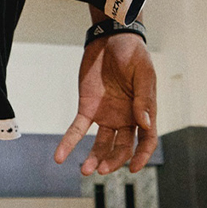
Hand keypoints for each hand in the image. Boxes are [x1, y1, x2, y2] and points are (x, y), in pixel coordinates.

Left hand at [53, 33, 157, 174]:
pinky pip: (78, 129)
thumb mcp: (144, 73)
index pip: (146, 140)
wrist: (111, 37)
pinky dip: (69, 142)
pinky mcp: (88, 107)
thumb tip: (144, 124)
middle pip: (122, 146)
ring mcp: (106, 114)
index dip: (142, 155)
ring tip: (85, 170)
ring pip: (101, 143)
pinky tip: (60, 157)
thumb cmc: (133, 54)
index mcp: (143, 112)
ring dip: (94, 158)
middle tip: (102, 169)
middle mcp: (125, 117)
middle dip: (113, 160)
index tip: (133, 168)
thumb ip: (144, 99)